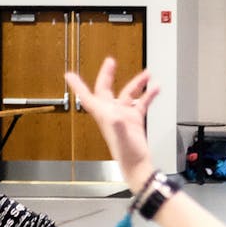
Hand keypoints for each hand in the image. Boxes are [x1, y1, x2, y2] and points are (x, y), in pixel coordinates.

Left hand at [64, 58, 159, 188]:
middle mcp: (112, 113)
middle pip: (106, 89)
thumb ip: (117, 126)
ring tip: (147, 74)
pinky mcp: (135, 119)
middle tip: (110, 62)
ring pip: (128, 93)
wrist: (138, 164)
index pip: (87, 97)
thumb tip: (116, 115)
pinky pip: (142, 102)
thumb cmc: (127, 154)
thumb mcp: (121, 138)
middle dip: (108, 75)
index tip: (69, 75)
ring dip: (137, 83)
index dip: (78, 85)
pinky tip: (155, 88)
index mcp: (104, 115)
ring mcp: (124, 115)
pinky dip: (149, 94)